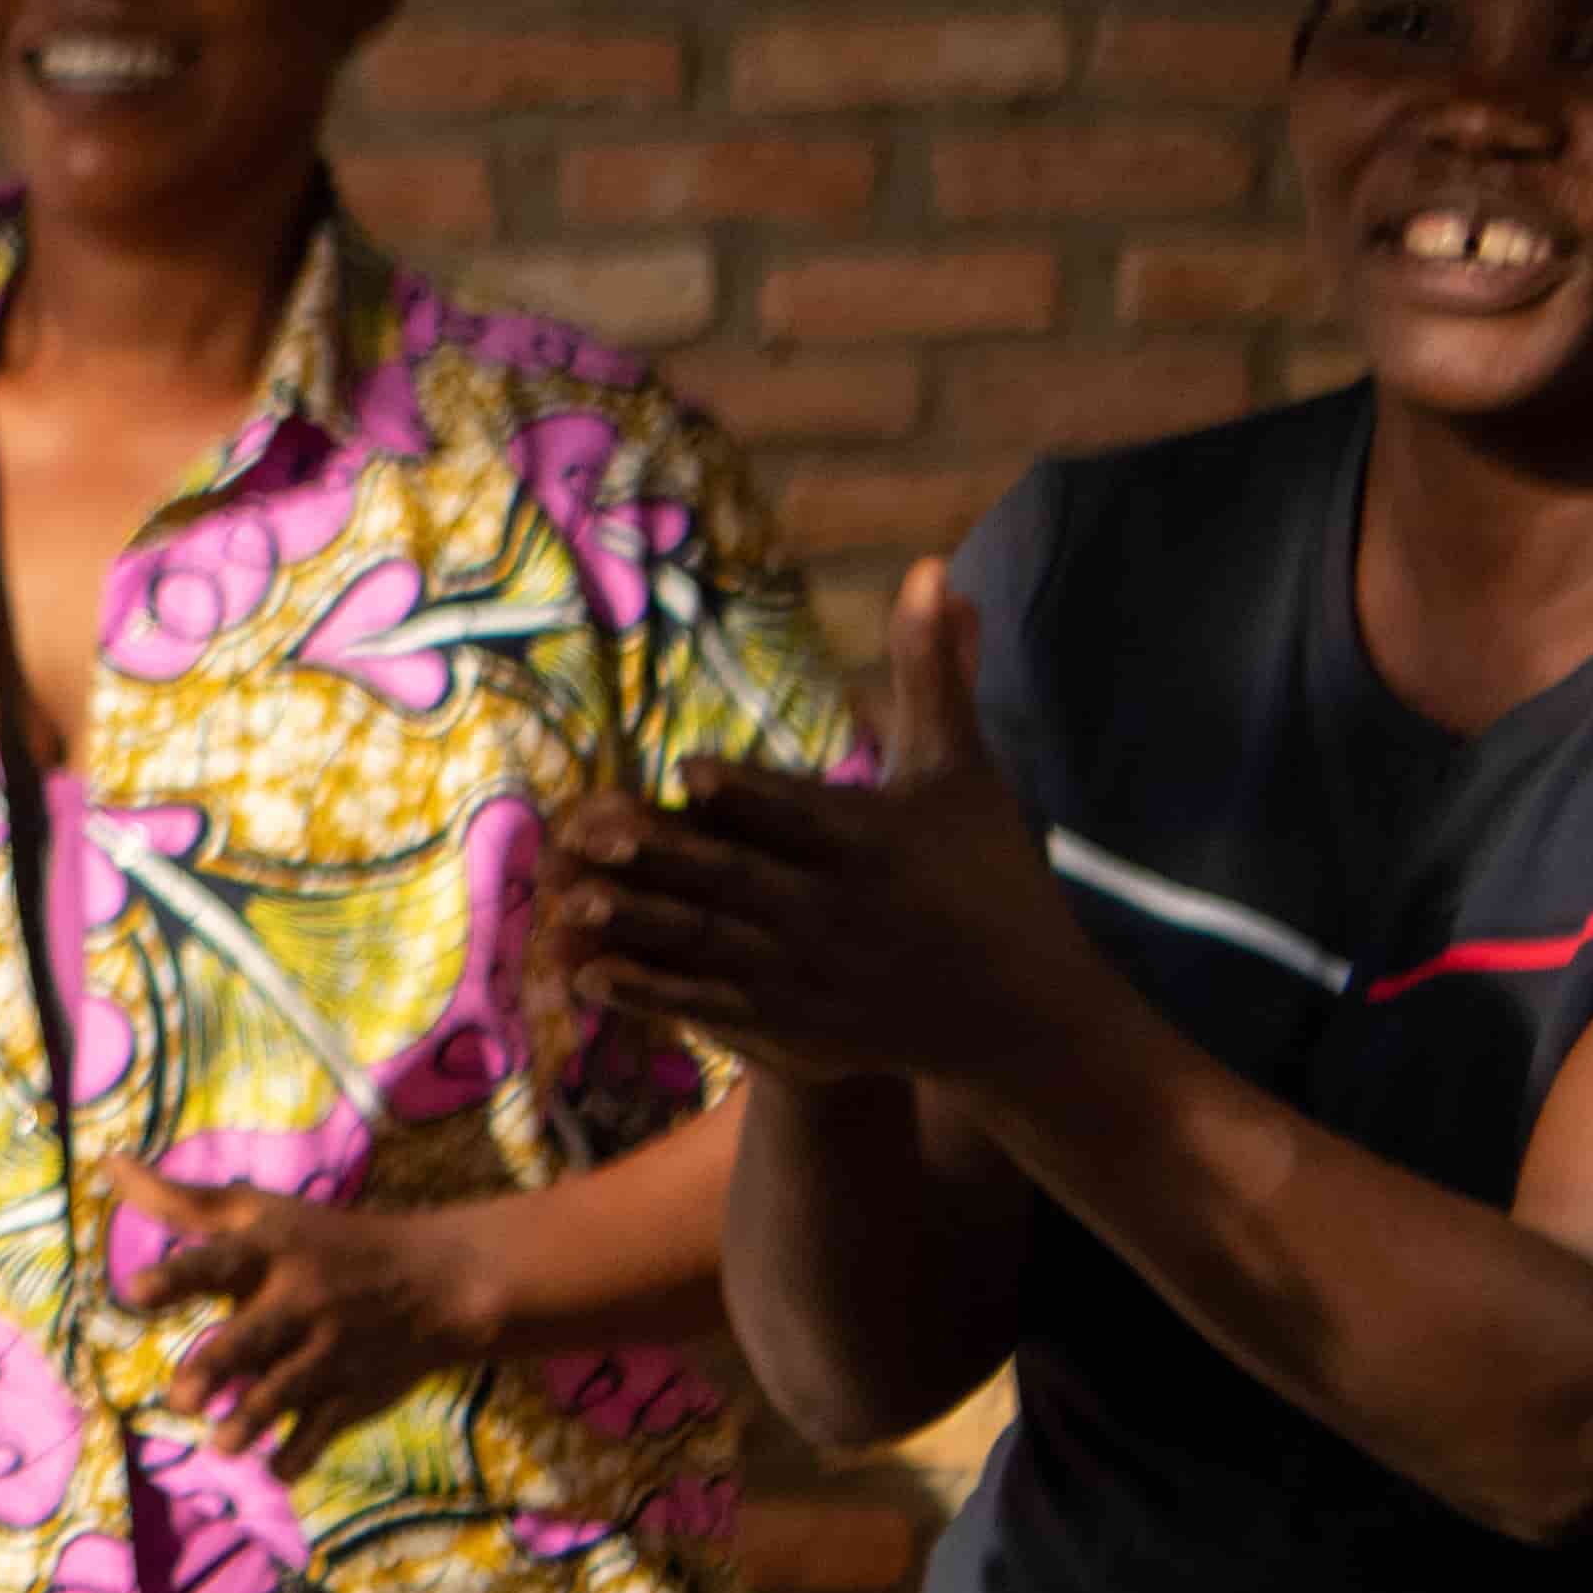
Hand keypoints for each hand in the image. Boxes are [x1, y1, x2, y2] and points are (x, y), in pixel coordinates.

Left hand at [118, 1162, 504, 1456]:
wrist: (436, 1281)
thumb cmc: (323, 1241)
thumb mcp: (260, 1213)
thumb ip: (179, 1199)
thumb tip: (108, 1163)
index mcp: (271, 1253)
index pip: (219, 1261)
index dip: (177, 1275)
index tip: (135, 1290)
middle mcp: (300, 1301)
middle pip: (252, 1336)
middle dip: (216, 1368)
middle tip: (180, 1398)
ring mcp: (329, 1351)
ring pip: (286, 1392)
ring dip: (253, 1423)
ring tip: (223, 1446)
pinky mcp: (353, 1393)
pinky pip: (325, 1430)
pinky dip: (303, 1454)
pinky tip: (278, 1471)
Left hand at [544, 556, 1092, 1088]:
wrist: (1021, 1009)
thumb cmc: (989, 872)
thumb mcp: (960, 769)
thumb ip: (931, 671)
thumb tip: (934, 568)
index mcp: (873, 841)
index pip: (802, 812)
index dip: (747, 792)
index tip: (688, 771)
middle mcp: (837, 907)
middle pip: (742, 878)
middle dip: (668, 858)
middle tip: (593, 834)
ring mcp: (812, 972)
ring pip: (714, 943)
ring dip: (643, 924)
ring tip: (571, 902)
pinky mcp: (796, 1024)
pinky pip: (711, 1005)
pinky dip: (653, 993)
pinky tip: (589, 978)